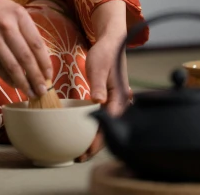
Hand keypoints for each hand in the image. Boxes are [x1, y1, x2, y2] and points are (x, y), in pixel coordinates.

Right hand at [0, 0, 52, 98]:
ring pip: (12, 66)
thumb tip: (39, 57)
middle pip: (26, 58)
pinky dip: (7, 78)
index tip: (49, 76)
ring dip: (23, 82)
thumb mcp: (13, 10)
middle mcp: (7, 26)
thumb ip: (25, 29)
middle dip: (36, 77)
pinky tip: (14, 84)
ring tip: (30, 92)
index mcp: (19, 15)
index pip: (37, 44)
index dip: (45, 63)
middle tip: (42, 91)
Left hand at [76, 34, 132, 161]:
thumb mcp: (98, 67)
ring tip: (82, 150)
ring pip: (107, 126)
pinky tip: (87, 133)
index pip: (109, 124)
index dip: (98, 139)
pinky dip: (97, 128)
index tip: (87, 151)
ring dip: (96, 138)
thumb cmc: (105, 53)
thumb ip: (98, 85)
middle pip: (110, 129)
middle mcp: (119, 102)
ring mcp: (115, 101)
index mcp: (118, 96)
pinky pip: (105, 118)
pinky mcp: (110, 99)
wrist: (111, 42)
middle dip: (96, 144)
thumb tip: (99, 101)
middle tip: (80, 156)